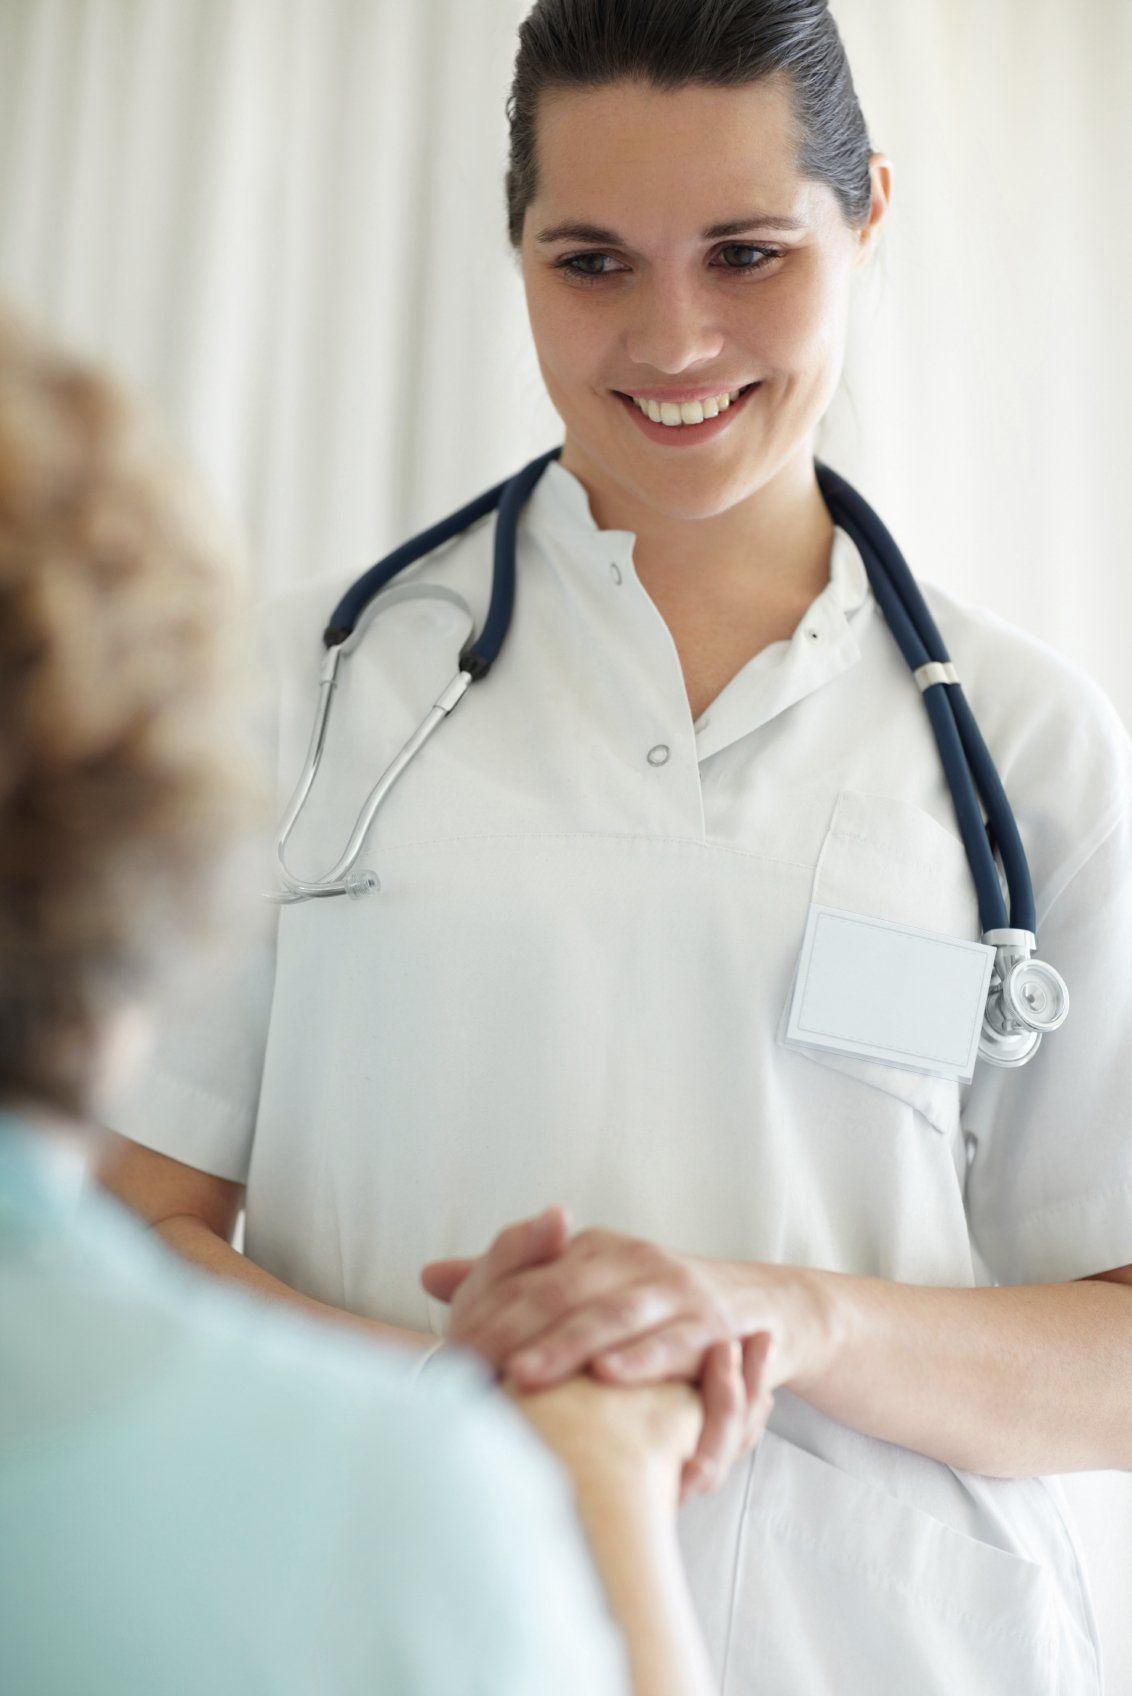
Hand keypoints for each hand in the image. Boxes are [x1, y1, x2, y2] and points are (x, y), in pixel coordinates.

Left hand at [423, 1222, 815, 1498]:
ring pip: (612, 1316)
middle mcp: (630, 1260)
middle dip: (512, 1331)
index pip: (527, 1277)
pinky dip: (642, 1359)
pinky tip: (609, 1376)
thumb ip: (514, 1280)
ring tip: (524, 1374)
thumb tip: (429, 1276)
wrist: (764, 1310)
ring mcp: (674, 1290)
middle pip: (559, 1292)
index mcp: (592, 1250)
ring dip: (568, 1346)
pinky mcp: (714, 1326)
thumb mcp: (587, 1285)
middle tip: (468, 1367)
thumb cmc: (655, 1305)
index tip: (446, 1352)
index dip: (485, 1313)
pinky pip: (675, 1343)